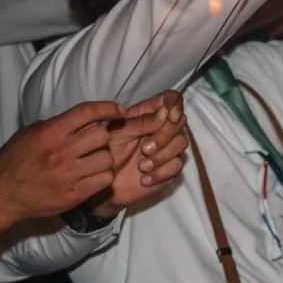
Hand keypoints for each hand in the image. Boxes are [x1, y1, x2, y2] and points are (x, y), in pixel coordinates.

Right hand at [0, 101, 124, 217]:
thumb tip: (79, 120)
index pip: (86, 112)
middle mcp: (61, 151)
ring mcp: (69, 173)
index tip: (118, 110)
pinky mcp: (76, 193)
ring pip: (108, 159)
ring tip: (92, 162)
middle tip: (95, 144)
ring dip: (104, 159)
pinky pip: (105, 179)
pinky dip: (103, 176)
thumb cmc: (14, 161)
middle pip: (103, 136)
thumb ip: (54, 125)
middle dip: (103, 138)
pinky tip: (92, 176)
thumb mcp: (28, 134)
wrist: (2, 193)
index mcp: (49, 133)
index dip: (108, 108)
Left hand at [96, 92, 188, 213]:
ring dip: (162, 156)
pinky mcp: (169, 168)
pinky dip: (161, 173)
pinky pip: (177, 166)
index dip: (175, 105)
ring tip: (141, 166)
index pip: (171, 99)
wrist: (100, 182)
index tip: (170, 118)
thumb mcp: (117, 133)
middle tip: (145, 149)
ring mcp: (167, 148)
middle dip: (164, 137)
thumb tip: (165, 112)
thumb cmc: (103, 152)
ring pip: (182, 144)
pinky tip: (144, 178)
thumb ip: (140, 122)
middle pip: (181, 123)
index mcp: (147, 114)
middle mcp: (161, 129)